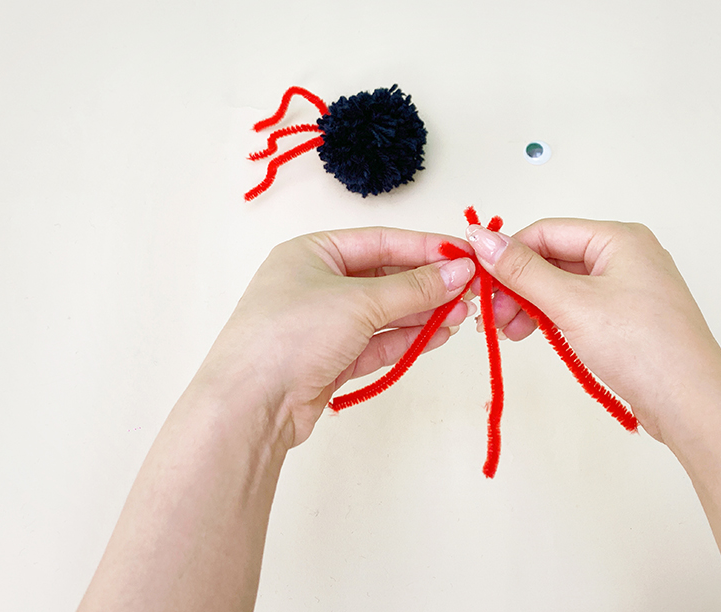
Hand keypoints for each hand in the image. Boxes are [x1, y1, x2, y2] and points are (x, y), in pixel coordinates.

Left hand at [193, 227, 475, 447]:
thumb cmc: (291, 335)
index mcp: (312, 253)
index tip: (466, 255)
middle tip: (470, 290)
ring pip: (384, 313)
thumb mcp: (359, 302)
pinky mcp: (331, 360)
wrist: (250, 405)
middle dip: (428, 285)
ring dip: (423, 313)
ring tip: (462, 315)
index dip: (426, 248)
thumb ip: (414, 288)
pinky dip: (407, 339)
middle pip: (384, 278)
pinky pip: (377, 343)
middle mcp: (316, 284)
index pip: (380, 242)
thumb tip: (460, 271)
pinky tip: (439, 335)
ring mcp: (323, 324)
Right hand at [466, 218, 720, 442]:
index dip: (507, 255)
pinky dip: (552, 318)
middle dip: (517, 285)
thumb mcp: (572, 304)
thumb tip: (482, 239)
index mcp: (619, 238)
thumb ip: (523, 271)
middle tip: (492, 317)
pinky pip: (578, 306)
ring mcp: (628, 288)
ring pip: (563, 285)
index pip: (546, 232)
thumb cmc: (643, 348)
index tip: (478, 283)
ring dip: (530, 305)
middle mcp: (626, 256)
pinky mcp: (627, 319)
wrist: (691, 404)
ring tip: (510, 332)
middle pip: (553, 258)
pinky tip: (534, 335)